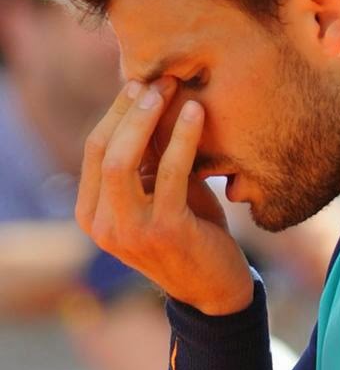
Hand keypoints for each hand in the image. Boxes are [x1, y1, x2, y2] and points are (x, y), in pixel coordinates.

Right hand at [76, 78, 253, 314]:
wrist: (216, 288)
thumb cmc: (190, 233)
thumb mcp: (161, 193)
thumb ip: (149, 158)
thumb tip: (152, 98)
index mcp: (93, 215)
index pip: (94, 151)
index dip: (117, 113)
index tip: (141, 85)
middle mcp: (103, 226)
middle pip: (102, 150)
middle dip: (129, 109)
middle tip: (159, 81)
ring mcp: (130, 231)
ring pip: (121, 161)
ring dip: (146, 119)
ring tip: (172, 89)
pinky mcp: (165, 230)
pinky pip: (169, 172)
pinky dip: (182, 138)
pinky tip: (197, 113)